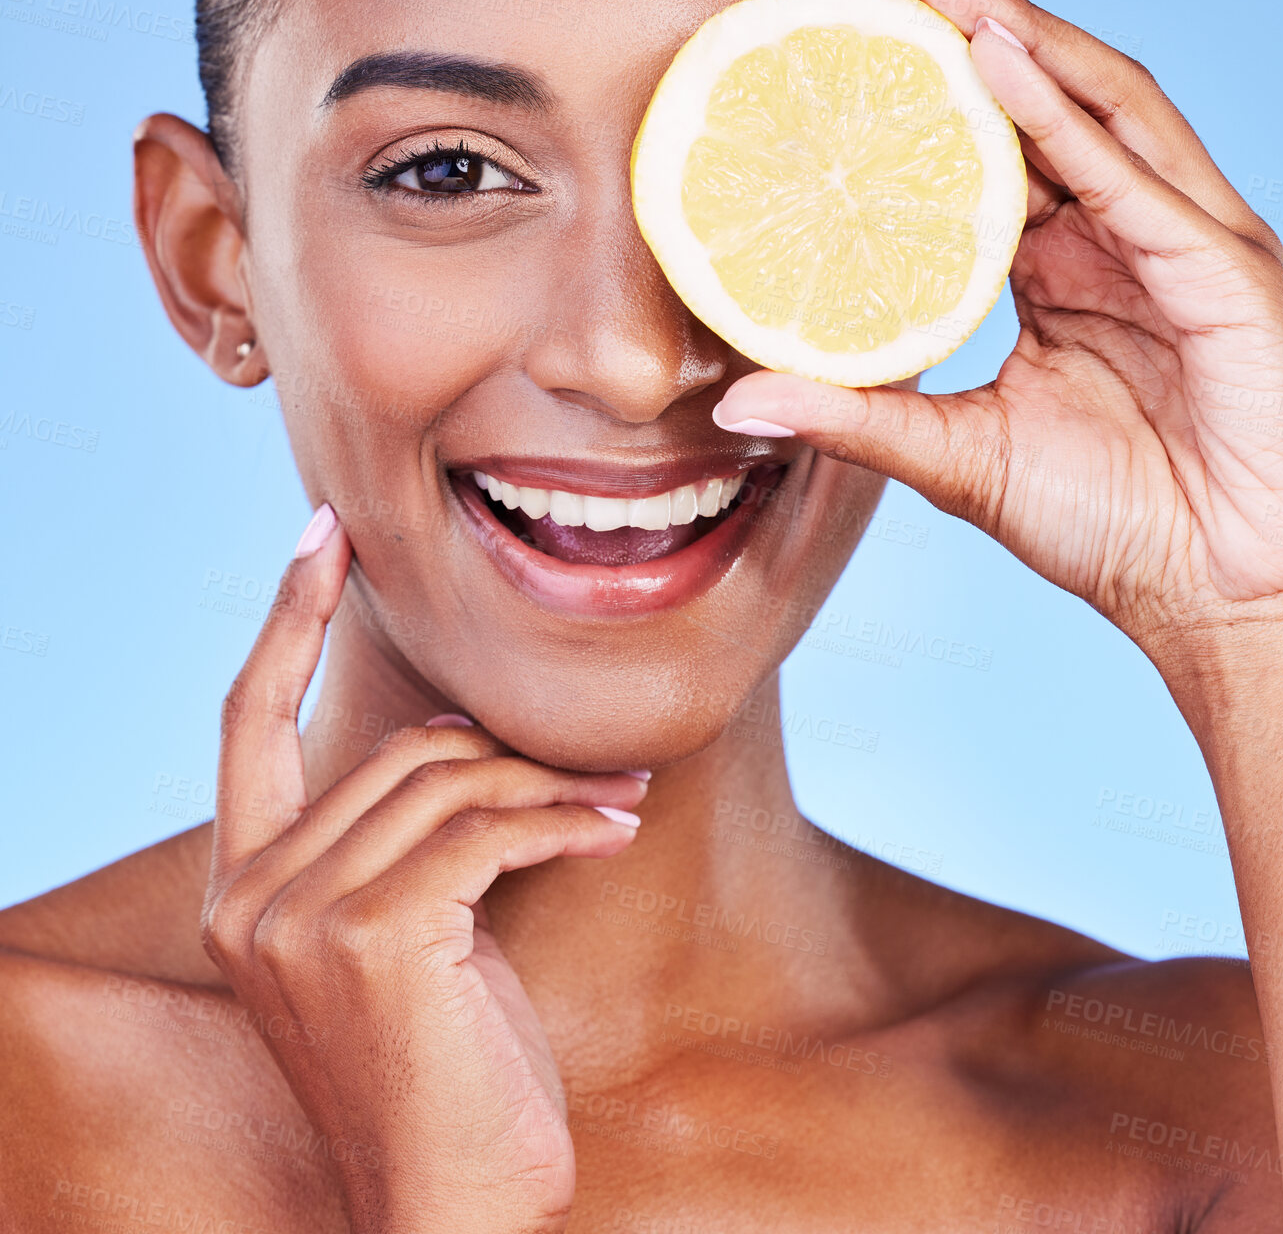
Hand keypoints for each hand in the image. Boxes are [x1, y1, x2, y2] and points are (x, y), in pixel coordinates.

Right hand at [200, 506, 646, 1233]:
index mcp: (243, 888)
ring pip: (452, 781)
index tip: (326, 533)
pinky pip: (488, 828)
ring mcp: (299, 917)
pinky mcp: (372, 936)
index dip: (288, 618)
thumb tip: (462, 730)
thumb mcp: (408, 933)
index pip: (247, 720)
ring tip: (624, 790)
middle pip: (399, 751)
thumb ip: (402, 837)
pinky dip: (564, 818)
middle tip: (600, 762)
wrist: (451, 1209)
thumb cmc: (446, 1068)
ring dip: (553, 782)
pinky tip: (618, 825)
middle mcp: (250, 896)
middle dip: (510, 750)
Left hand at [714, 0, 1282, 661]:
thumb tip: (736, 402)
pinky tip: (1002, 58)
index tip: (845, 40)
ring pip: (1098, 108)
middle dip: (967, 30)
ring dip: (1018, 37)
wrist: (1221, 595)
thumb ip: (858, 418)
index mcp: (1064, 269)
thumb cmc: (1111, 522)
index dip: (924, 94)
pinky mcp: (1223, 268)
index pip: (992, 153)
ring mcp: (1179, 240)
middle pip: (1044, 103)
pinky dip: (1067, 113)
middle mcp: (1121, 235)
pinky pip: (1135, 174)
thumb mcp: (957, 458)